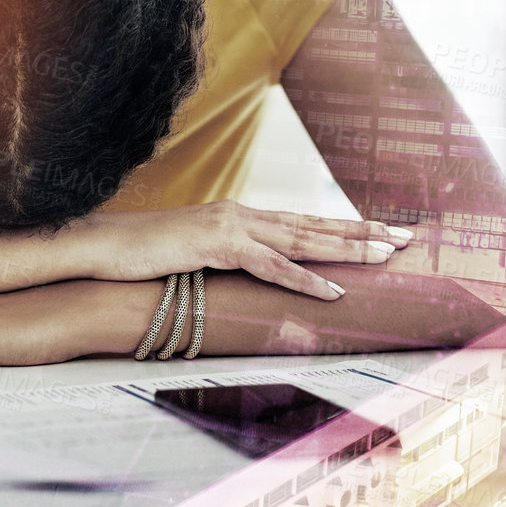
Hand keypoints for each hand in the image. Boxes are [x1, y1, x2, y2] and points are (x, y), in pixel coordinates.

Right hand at [71, 200, 410, 299]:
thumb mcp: (191, 255)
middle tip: (405, 238)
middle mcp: (240, 214)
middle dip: (362, 232)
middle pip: (313, 224)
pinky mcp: (215, 246)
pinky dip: (304, 280)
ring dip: (347, 250)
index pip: (301, 221)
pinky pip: (270, 266)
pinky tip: (333, 291)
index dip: (343, 227)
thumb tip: (248, 277)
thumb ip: (223, 259)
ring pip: (301, 239)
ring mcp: (229, 227)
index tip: (380, 232)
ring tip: (385, 256)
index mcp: (237, 216)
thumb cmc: (141, 255)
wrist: (100, 244)